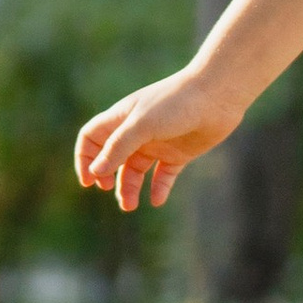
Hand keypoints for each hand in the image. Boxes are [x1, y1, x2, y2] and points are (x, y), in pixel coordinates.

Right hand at [75, 67, 242, 212]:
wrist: (217, 96)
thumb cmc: (176, 103)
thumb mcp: (142, 125)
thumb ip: (118, 147)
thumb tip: (96, 171)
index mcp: (122, 119)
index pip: (92, 138)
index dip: (85, 158)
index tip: (89, 180)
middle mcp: (137, 132)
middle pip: (111, 158)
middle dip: (106, 175)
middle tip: (107, 189)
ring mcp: (158, 143)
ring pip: (135, 170)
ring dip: (129, 188)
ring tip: (130, 205)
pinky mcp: (179, 154)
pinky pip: (163, 176)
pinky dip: (158, 189)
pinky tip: (156, 201)